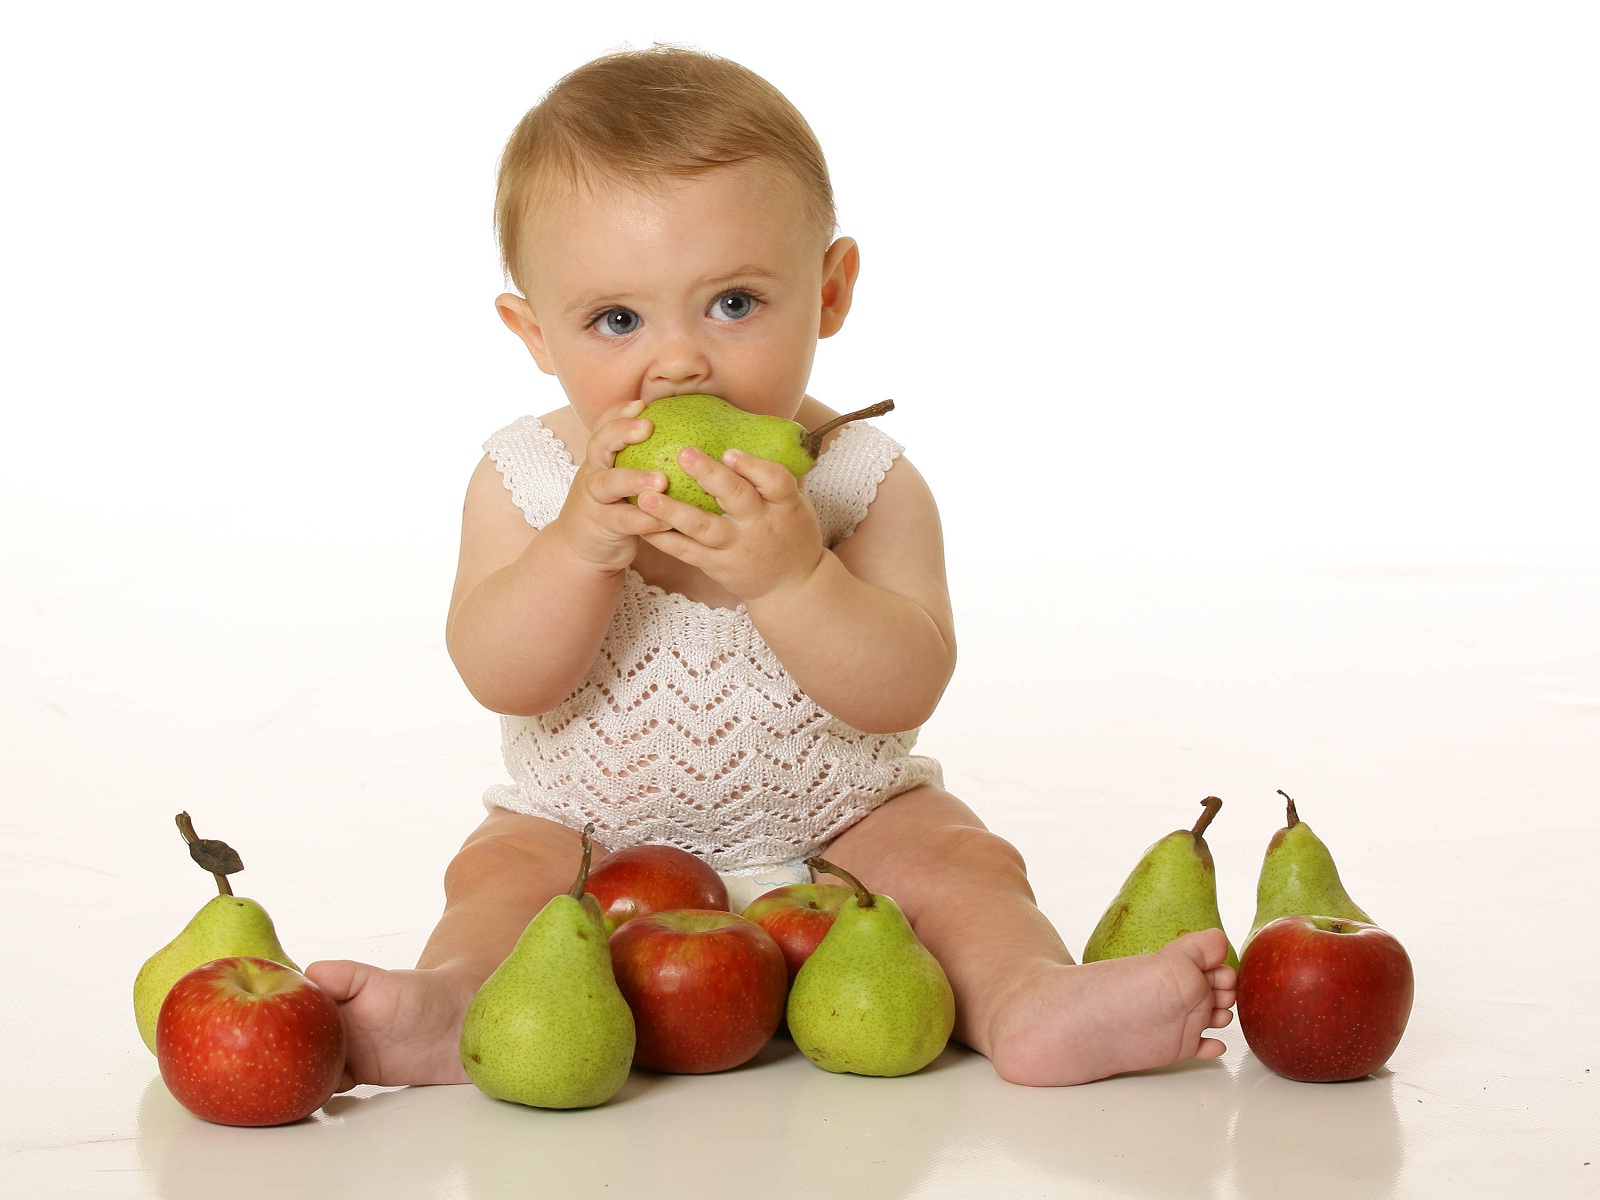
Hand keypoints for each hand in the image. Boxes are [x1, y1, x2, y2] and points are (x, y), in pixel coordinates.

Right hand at [550, 401, 672, 571]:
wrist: (581, 549)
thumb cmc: (615, 507)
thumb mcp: (621, 480)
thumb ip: (644, 461)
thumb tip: (690, 439)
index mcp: (600, 459)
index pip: (604, 426)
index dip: (619, 413)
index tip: (642, 403)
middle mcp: (593, 474)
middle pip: (599, 445)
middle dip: (621, 432)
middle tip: (648, 427)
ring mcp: (593, 500)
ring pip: (607, 483)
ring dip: (633, 479)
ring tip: (662, 480)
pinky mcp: (600, 526)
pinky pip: (622, 521)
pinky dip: (645, 520)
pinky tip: (667, 520)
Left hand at [638, 445, 823, 601]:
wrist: (792, 586)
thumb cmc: (790, 533)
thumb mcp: (794, 504)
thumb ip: (772, 477)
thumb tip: (744, 430)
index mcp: (786, 506)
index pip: (776, 481)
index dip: (753, 466)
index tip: (729, 451)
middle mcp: (761, 526)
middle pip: (736, 498)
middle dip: (710, 476)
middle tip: (684, 454)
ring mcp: (738, 548)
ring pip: (703, 528)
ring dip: (672, 511)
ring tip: (645, 495)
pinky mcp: (719, 567)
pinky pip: (688, 552)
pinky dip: (664, 538)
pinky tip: (641, 524)